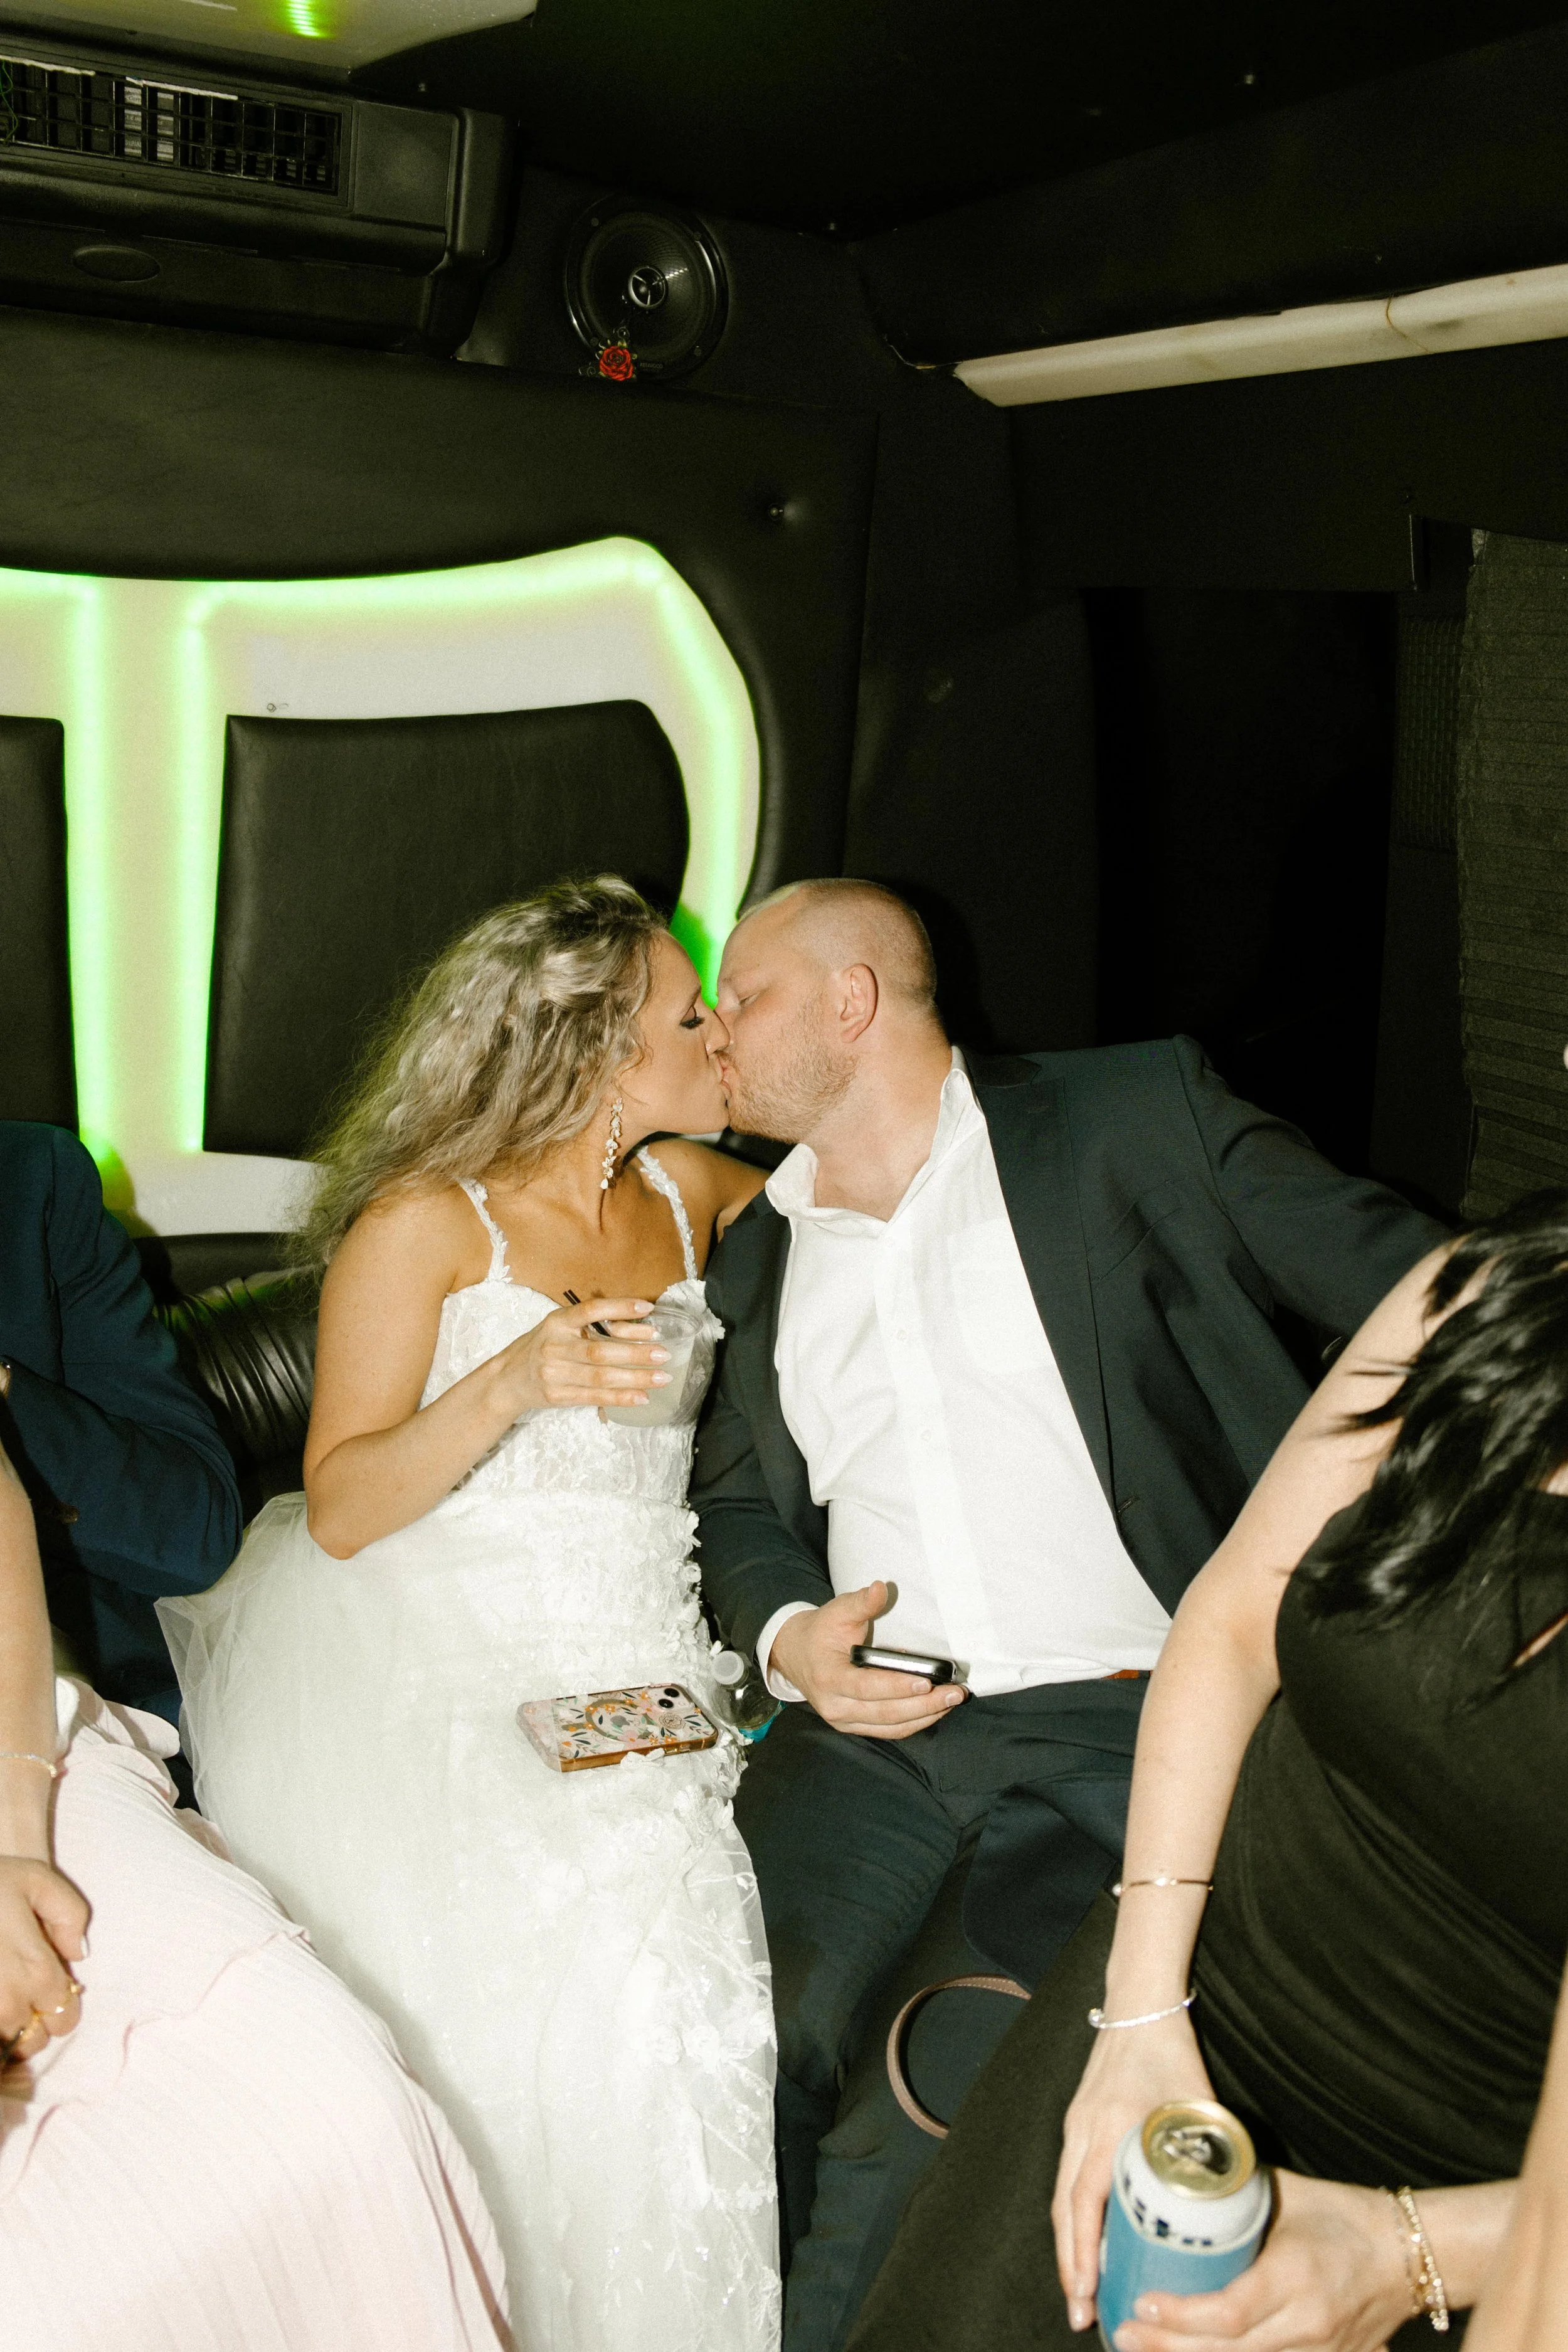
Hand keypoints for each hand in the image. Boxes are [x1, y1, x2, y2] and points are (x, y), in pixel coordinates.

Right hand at [0, 1853, 87, 2066]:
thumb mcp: (36, 1880)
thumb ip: (70, 1914)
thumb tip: (78, 1955)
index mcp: (36, 1971)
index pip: (65, 2018)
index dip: (61, 2006)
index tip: (47, 1986)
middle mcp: (8, 2001)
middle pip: (34, 2041)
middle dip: (34, 2022)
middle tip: (19, 1991)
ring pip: (4, 2045)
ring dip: (5, 2028)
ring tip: (0, 1991)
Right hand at [500, 1299, 668, 1414]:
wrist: (507, 1380)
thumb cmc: (543, 1348)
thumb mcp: (560, 1328)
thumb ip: (592, 1327)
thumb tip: (642, 1330)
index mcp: (557, 1322)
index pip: (591, 1310)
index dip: (619, 1307)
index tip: (647, 1307)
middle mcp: (554, 1346)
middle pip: (600, 1350)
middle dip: (636, 1353)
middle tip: (663, 1353)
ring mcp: (554, 1373)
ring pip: (601, 1377)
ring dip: (636, 1378)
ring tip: (662, 1377)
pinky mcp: (557, 1396)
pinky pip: (595, 1397)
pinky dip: (621, 1398)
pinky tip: (642, 1397)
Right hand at [769, 1581, 966, 1738]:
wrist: (795, 1654)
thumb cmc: (820, 1632)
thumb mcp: (837, 1612)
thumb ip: (861, 1603)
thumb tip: (881, 1589)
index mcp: (829, 1678)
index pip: (867, 1687)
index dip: (898, 1686)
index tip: (928, 1681)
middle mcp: (835, 1706)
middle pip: (886, 1713)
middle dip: (925, 1705)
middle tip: (955, 1693)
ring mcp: (844, 1721)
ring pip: (891, 1727)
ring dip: (925, 1716)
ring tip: (952, 1701)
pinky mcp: (854, 1726)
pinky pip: (888, 1730)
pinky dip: (914, 1723)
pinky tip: (935, 1710)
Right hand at [1055, 2010, 1215, 2328]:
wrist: (1139, 2004)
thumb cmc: (1171, 2051)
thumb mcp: (1197, 2104)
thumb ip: (1211, 2149)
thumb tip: (1237, 2205)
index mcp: (1108, 2129)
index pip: (1084, 2202)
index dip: (1083, 2252)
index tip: (1087, 2294)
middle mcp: (1083, 2130)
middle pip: (1064, 2209)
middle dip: (1070, 2266)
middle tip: (1082, 2313)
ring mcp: (1076, 2125)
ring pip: (1062, 2197)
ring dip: (1069, 2246)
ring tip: (1081, 2291)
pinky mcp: (1079, 2122)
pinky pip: (1068, 2178)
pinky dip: (1073, 2216)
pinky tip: (1087, 2240)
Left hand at [1111, 2172, 1413, 2351]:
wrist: (1408, 2253)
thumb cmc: (1344, 2215)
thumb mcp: (1286, 2195)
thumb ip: (1236, 2198)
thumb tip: (1180, 2181)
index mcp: (1295, 2276)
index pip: (1227, 2311)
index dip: (1178, 2317)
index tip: (1141, 2301)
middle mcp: (1307, 2323)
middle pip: (1226, 2351)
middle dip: (1168, 2347)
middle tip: (1123, 2332)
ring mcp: (1319, 2351)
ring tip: (1143, 2348)